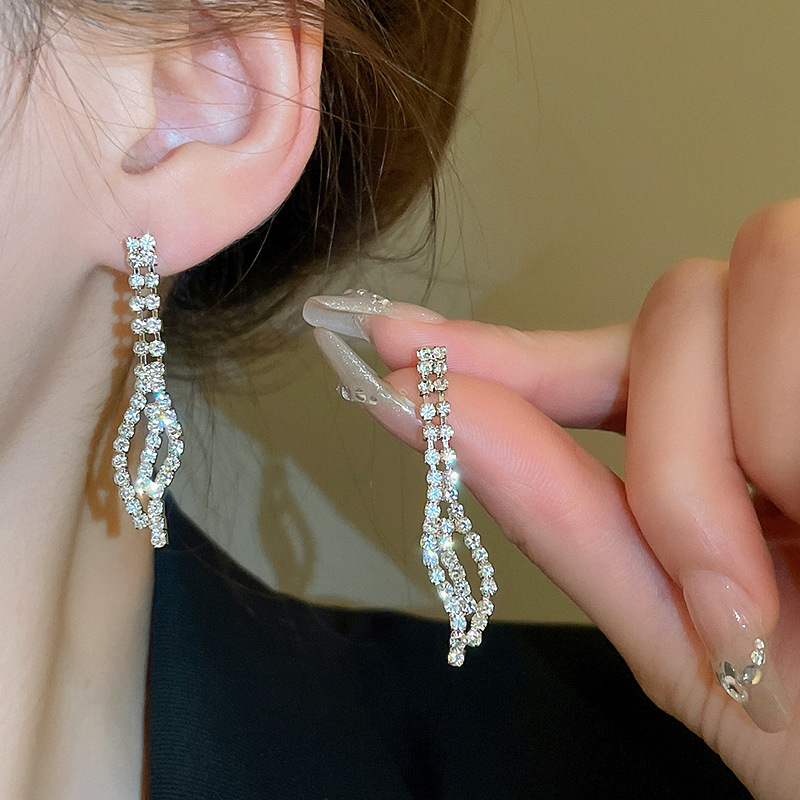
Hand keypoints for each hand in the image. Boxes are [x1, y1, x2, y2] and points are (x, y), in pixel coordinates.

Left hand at [302, 199, 799, 798]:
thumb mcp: (690, 635)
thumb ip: (559, 515)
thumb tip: (427, 410)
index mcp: (721, 440)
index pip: (585, 364)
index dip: (494, 352)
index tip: (398, 343)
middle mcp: (776, 369)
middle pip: (668, 310)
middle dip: (676, 462)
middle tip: (729, 592)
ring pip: (723, 286)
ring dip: (755, 437)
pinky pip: (792, 289)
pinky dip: (789, 420)